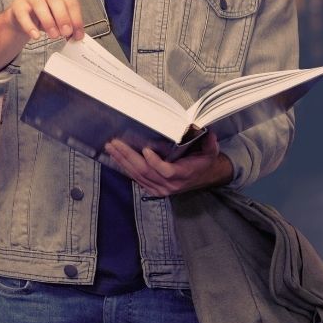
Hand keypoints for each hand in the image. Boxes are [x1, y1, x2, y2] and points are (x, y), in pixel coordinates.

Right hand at [0, 0, 84, 73]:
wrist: (24, 18)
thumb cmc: (45, 15)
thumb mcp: (60, 19)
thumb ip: (69, 25)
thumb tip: (77, 35)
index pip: (71, 1)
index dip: (76, 18)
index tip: (78, 33)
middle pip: (55, 0)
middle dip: (63, 17)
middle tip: (66, 32)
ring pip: (40, 5)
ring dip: (49, 22)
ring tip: (54, 35)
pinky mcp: (18, 4)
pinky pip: (23, 14)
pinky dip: (30, 26)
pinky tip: (36, 35)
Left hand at [104, 131, 233, 196]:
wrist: (202, 177)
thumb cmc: (204, 161)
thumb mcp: (211, 152)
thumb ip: (210, 143)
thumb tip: (209, 133)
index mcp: (183, 174)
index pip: (167, 171)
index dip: (155, 162)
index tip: (146, 150)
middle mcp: (170, 184)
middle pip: (146, 172)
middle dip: (128, 157)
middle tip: (116, 143)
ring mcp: (160, 189)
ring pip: (138, 175)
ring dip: (122, 161)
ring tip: (111, 147)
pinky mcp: (152, 189)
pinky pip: (136, 179)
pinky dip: (125, 167)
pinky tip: (116, 157)